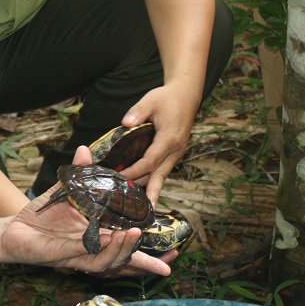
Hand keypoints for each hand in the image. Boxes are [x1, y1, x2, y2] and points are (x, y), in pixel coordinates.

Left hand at [1, 147, 172, 276]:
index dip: (147, 253)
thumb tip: (86, 148)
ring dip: (122, 249)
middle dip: (145, 262)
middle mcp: (90, 251)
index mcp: (96, 239)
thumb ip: (79, 173)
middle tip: (167, 261)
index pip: (126, 248)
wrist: (13, 228)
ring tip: (134, 235)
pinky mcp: (60, 256)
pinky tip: (106, 238)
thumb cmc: (41, 215)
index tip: (172, 252)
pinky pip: (81, 255)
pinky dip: (95, 248)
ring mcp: (76, 256)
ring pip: (106, 261)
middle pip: (123, 262)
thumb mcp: (65, 191)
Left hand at [118, 85, 197, 202]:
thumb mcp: (151, 100)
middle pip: (159, 175)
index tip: (118, 176)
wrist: (186, 96)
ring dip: (149, 188)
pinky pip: (163, 169)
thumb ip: (138, 112)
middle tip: (135, 209)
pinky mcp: (174, 153)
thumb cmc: (167, 98)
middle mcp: (175, 150)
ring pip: (162, 175)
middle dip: (147, 192)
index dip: (133, 171)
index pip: (149, 161)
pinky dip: (153, 179)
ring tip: (138, 206)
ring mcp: (176, 153)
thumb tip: (125, 123)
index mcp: (169, 139)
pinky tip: (143, 189)